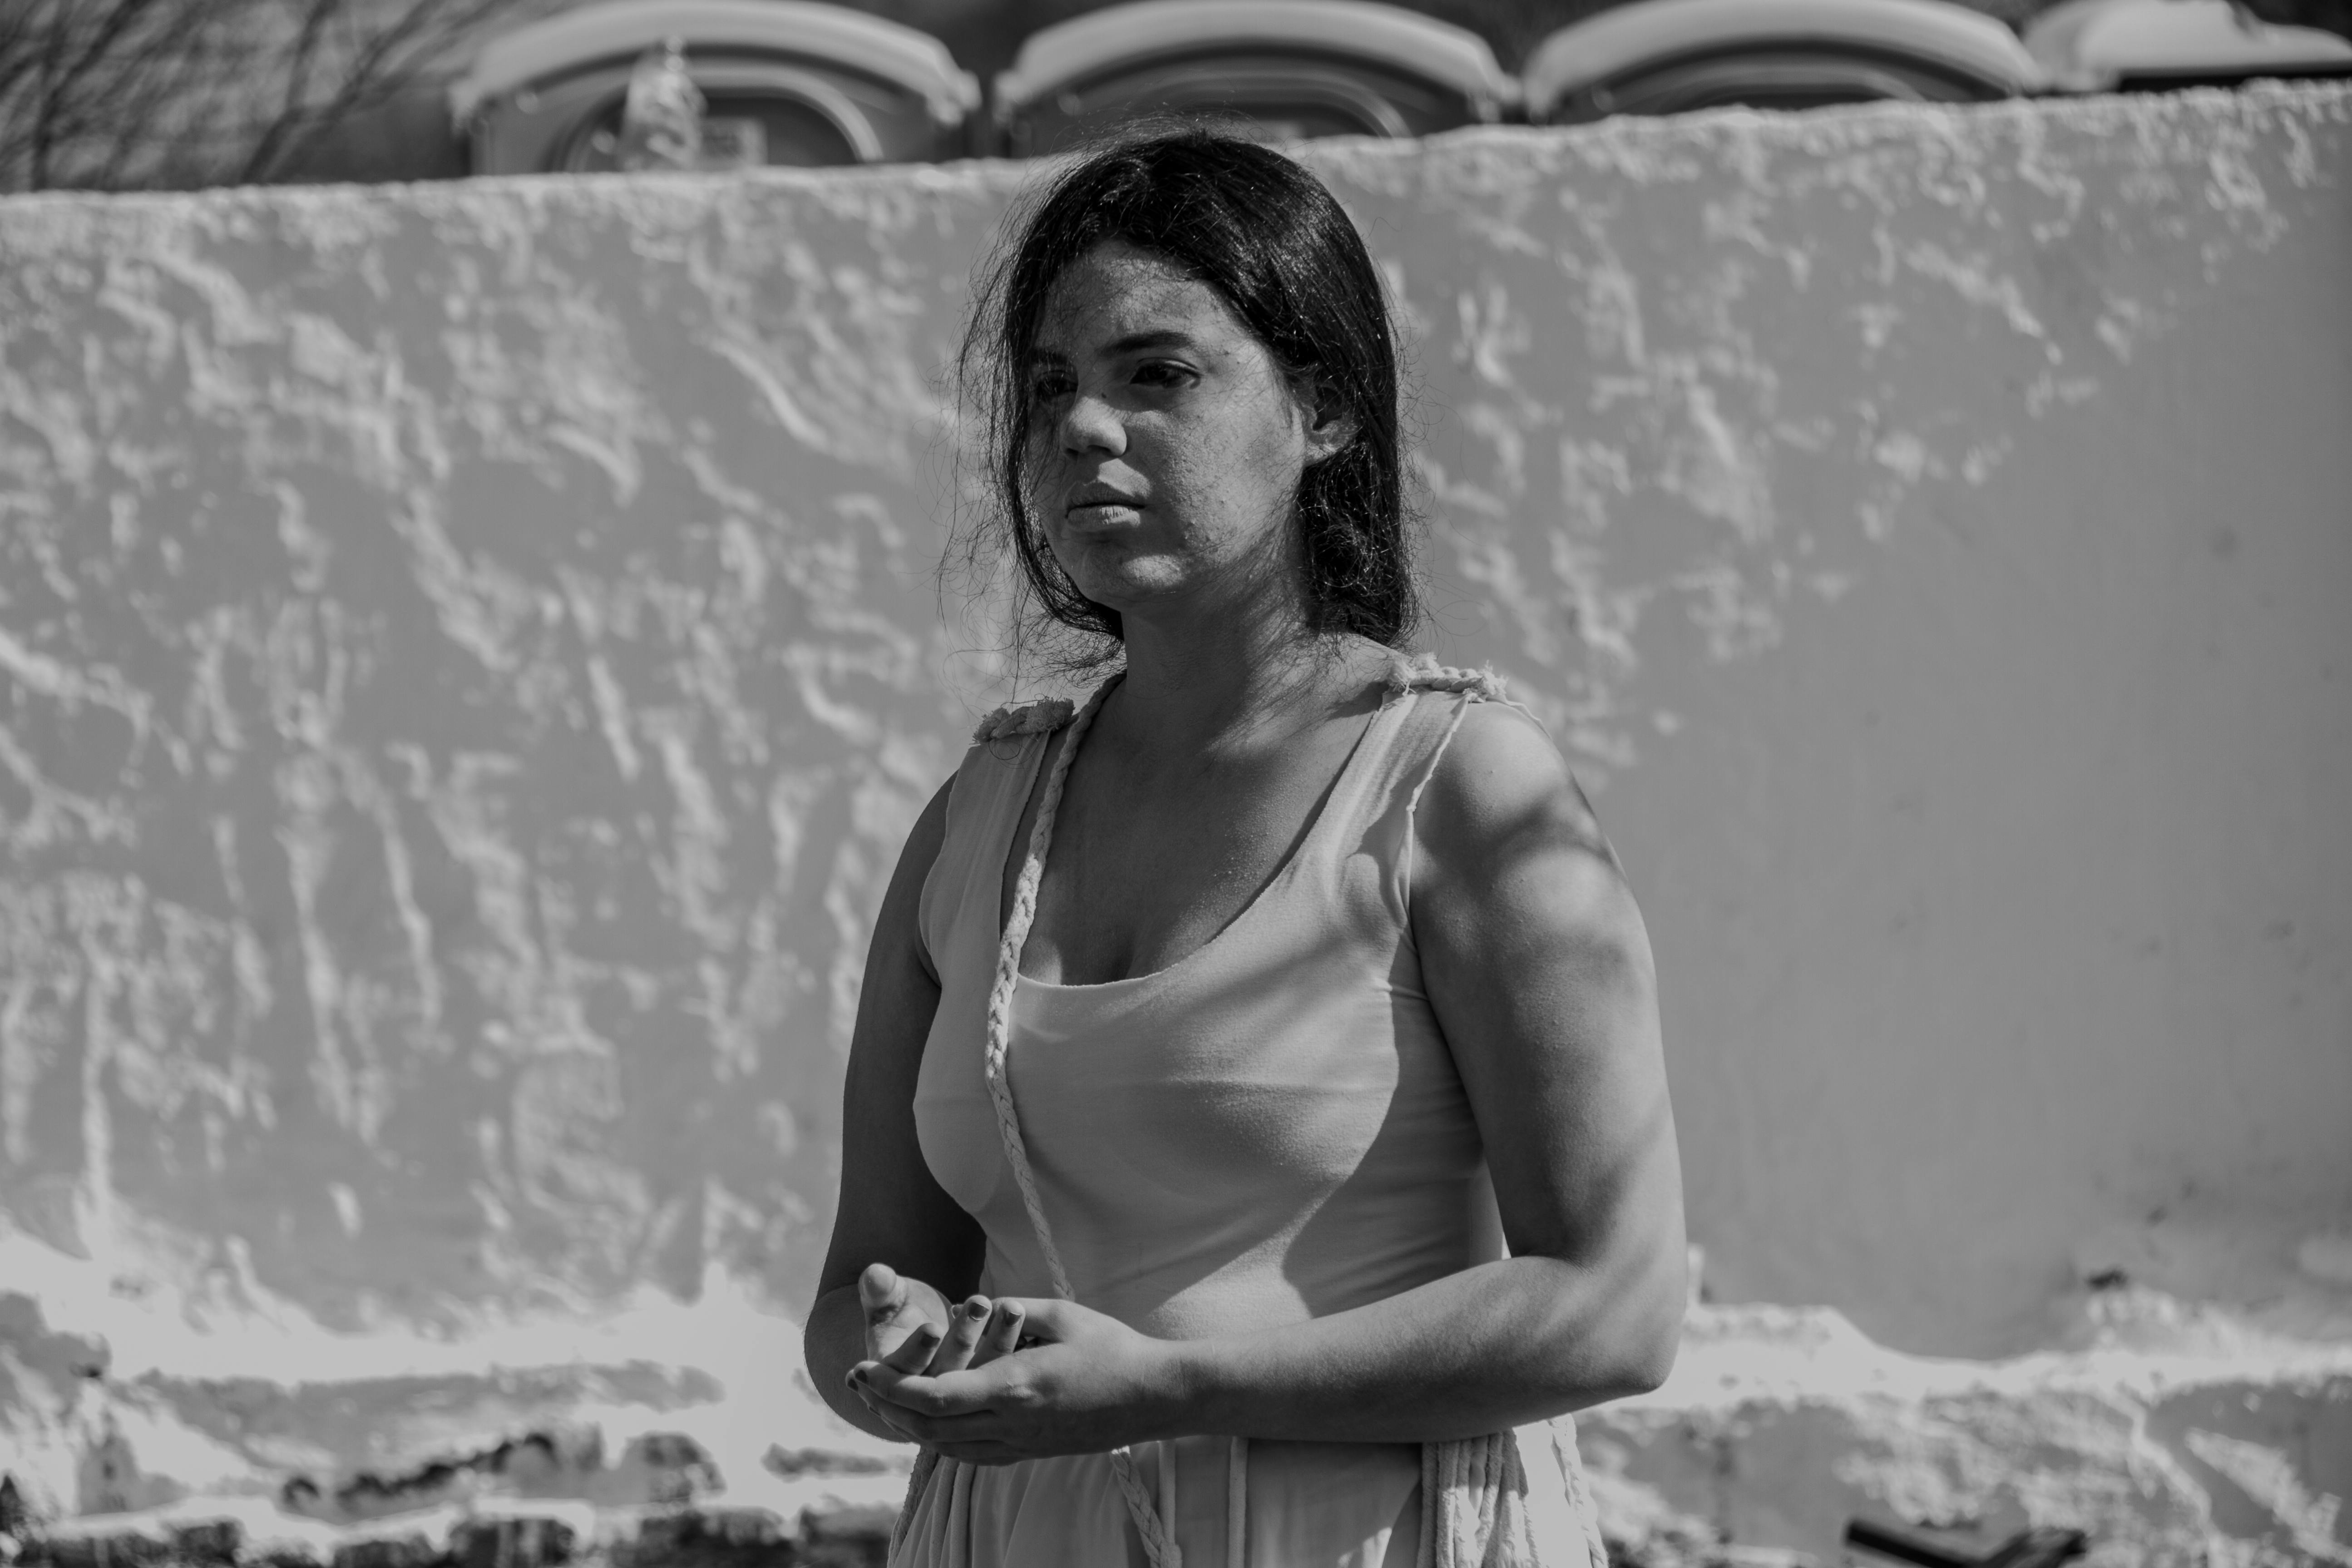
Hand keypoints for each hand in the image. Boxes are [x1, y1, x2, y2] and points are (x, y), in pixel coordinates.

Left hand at [849, 1297, 1187, 1465]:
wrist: (1154, 1397)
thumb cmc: (1113, 1348)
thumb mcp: (1062, 1314)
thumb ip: (1016, 1309)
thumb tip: (980, 1304)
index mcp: (1015, 1385)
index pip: (933, 1397)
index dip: (889, 1387)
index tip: (861, 1370)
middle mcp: (1011, 1423)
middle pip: (928, 1428)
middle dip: (886, 1407)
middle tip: (859, 1384)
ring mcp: (1021, 1443)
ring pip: (946, 1446)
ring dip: (909, 1427)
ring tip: (883, 1403)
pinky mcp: (1031, 1452)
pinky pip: (972, 1454)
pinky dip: (941, 1440)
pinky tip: (931, 1424)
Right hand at [854, 1263, 1028, 1376]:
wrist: (913, 1328)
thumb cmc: (896, 1309)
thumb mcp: (883, 1301)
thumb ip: (878, 1290)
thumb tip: (875, 1275)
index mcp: (891, 1374)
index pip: (903, 1371)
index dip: (917, 1351)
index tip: (933, 1326)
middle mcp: (923, 1392)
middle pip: (944, 1374)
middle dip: (962, 1340)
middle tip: (980, 1303)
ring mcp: (955, 1394)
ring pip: (977, 1376)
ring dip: (995, 1343)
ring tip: (1010, 1307)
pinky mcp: (981, 1386)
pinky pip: (999, 1372)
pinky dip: (1012, 1348)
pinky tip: (1025, 1321)